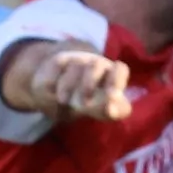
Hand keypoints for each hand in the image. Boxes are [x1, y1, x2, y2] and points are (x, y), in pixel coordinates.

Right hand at [7, 42, 131, 122]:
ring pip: (75, 67)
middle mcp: (96, 64)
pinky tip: (52, 90)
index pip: (120, 70)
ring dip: (68, 86)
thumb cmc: (87, 99)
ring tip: (64, 100)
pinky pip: (56, 68)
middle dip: (89, 84)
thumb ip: (112, 111)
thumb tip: (112, 111)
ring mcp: (77, 61)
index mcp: (111, 75)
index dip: (116, 81)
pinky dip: (53, 80)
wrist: (58, 89)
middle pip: (96, 65)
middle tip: (85, 104)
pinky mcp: (58, 62)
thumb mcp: (102, 109)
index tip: (112, 97)